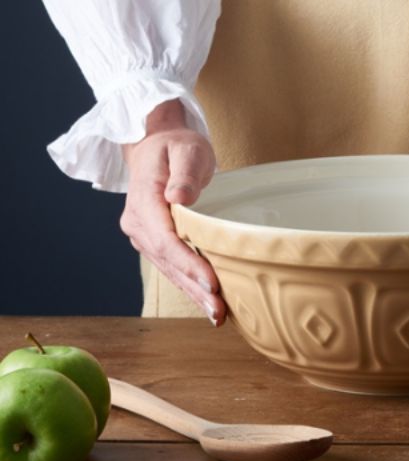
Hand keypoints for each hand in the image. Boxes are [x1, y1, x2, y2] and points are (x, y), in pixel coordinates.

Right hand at [120, 100, 225, 324]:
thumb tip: (179, 197)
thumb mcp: (186, 149)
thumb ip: (185, 173)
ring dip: (193, 294)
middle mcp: (138, 223)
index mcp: (143, 200)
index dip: (188, 264)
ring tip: (217, 315)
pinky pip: (172, 267)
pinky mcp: (155, 242)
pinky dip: (190, 285)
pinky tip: (207, 302)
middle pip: (168, 262)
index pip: (165, 239)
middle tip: (219, 312)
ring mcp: (144, 235)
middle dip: (194, 288)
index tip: (212, 283)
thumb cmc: (176, 146)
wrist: (156, 145)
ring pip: (170, 270)